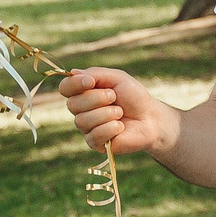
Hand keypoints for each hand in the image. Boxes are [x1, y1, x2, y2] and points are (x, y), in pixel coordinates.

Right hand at [58, 67, 176, 157]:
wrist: (151, 118)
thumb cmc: (134, 96)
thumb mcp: (116, 78)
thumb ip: (95, 74)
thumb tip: (73, 72)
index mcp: (83, 92)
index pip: (65, 87)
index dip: (74, 84)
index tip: (91, 81)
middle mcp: (81, 110)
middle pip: (72, 104)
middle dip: (96, 98)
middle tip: (115, 97)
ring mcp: (86, 128)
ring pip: (83, 121)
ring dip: (106, 113)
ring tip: (120, 112)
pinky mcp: (95, 143)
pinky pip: (94, 135)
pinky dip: (111, 128)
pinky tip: (121, 127)